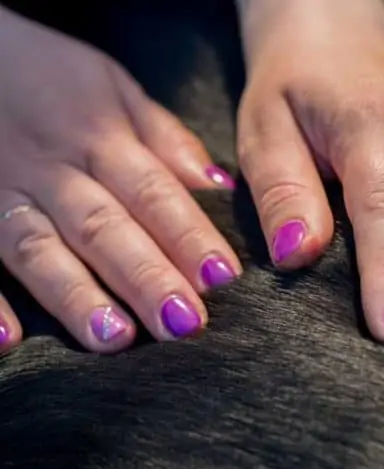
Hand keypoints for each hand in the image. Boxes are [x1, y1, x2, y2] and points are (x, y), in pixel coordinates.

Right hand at [0, 7, 240, 352]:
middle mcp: (51, 169)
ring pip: (39, 249)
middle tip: (183, 324)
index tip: (224, 278)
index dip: (189, 235)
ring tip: (115, 338)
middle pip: (103, 228)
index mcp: (100, 139)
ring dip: (77, 295)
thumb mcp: (114, 89)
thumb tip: (219, 188)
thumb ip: (166, 139)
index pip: (152, 193)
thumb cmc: (50, 76)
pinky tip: (8, 340)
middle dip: (146, 277)